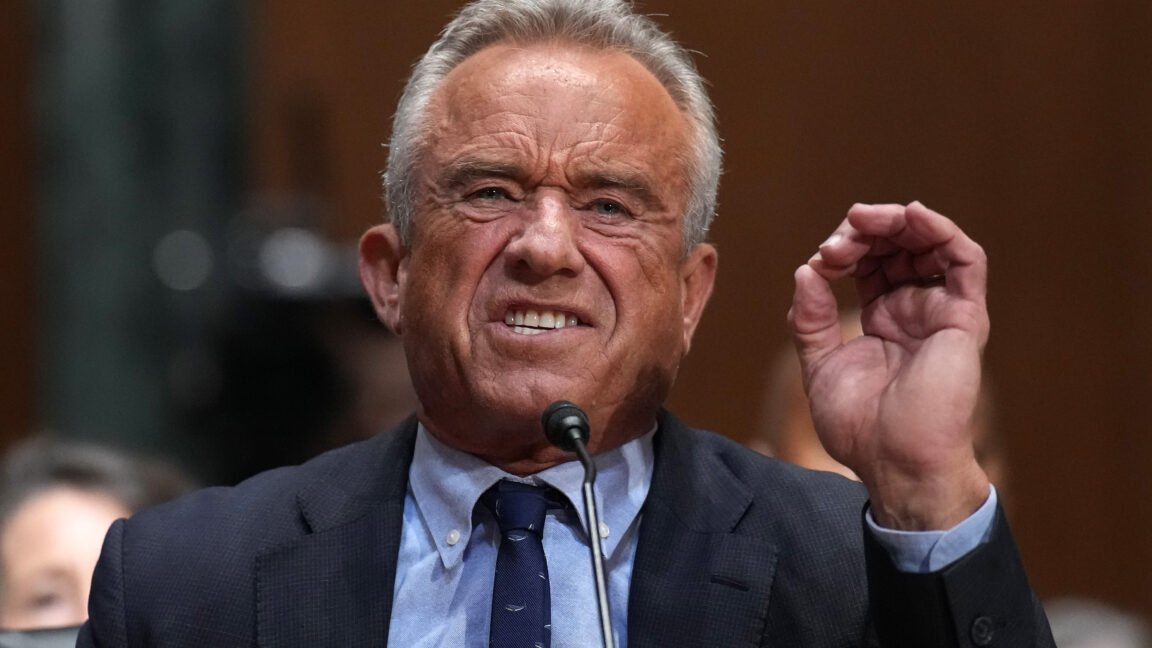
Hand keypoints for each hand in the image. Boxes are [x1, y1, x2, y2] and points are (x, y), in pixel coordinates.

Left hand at [788, 202, 990, 529]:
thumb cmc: (860, 427)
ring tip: (864, 219)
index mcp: (884, 319)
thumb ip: (810, 319)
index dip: (846, 250)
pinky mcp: (965, 318)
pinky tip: (913, 215)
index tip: (820, 259)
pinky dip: (942, 231)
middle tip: (838, 238)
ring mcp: (941, 311)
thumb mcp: (820, 365)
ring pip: (932, 243)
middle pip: (899, 247)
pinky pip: (966, 260)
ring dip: (898, 222)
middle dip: (867, 231)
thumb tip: (806, 270)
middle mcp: (915, 310)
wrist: (894, 463)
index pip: (871, 263)